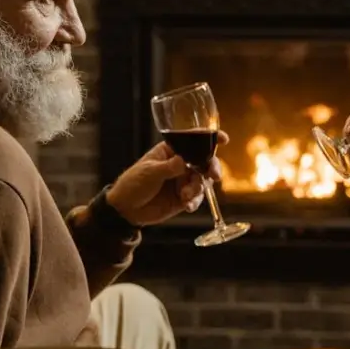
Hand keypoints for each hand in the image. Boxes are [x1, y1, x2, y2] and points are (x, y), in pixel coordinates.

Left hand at [106, 132, 228, 225]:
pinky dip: (195, 200)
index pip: (193, 141)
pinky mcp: (184, 198)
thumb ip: (168, 167)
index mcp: (171, 151)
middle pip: (204, 161)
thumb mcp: (149, 172)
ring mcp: (183, 181)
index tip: (224, 139)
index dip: (209, 138)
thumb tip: (184, 161)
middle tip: (213, 175)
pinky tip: (186, 205)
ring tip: (186, 195)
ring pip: (202, 180)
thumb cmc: (133, 183)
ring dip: (198, 187)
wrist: (126, 210)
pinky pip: (197, 197)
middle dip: (211, 167)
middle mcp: (180, 164)